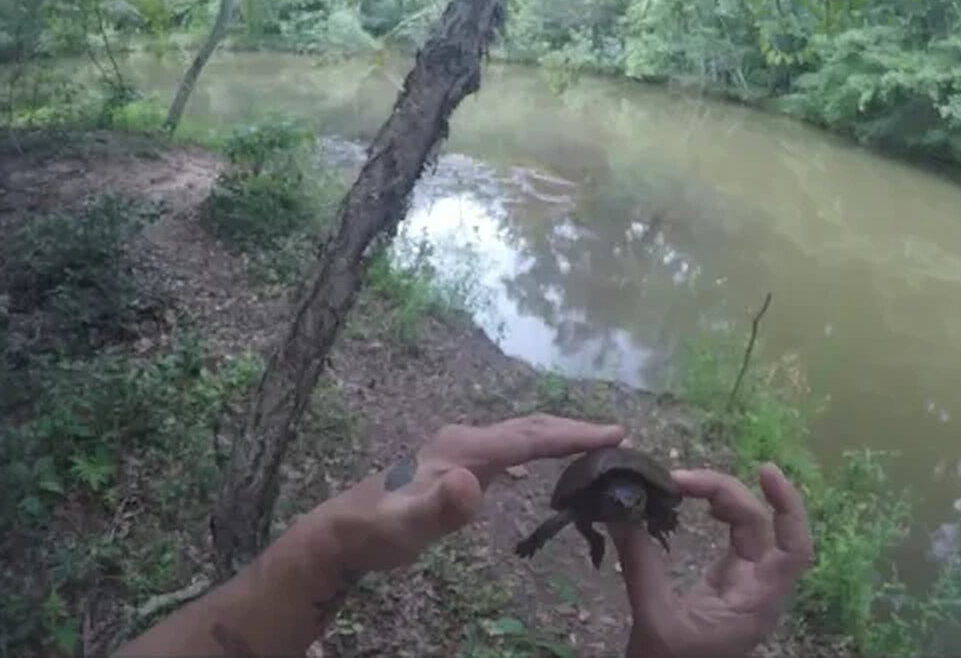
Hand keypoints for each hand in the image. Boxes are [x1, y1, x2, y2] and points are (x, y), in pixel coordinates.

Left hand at [315, 413, 624, 573]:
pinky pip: (509, 450)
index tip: (615, 434)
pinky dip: (535, 451)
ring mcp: (461, 450)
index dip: (572, 435)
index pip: (528, 437)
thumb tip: (472, 483)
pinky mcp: (458, 465)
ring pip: (520, 435)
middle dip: (574, 429)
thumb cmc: (376, 531)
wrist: (342, 532)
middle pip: (530, 428)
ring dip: (558, 437)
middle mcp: (466, 439)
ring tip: (595, 445)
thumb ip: (438, 507)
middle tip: (618, 436)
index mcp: (463, 447)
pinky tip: (541, 466)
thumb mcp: (405, 526)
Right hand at [611, 465, 813, 657]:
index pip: (793, 550)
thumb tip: (620, 511)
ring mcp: (743, 587)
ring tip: (686, 485)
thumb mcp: (653, 617)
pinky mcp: (726, 586)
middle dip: (729, 494)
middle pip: (763, 529)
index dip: (788, 506)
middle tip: (683, 479)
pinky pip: (733, 541)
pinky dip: (720, 518)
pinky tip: (698, 504)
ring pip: (749, 531)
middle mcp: (757, 590)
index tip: (764, 469)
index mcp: (755, 603)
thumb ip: (640, 563)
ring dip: (724, 502)